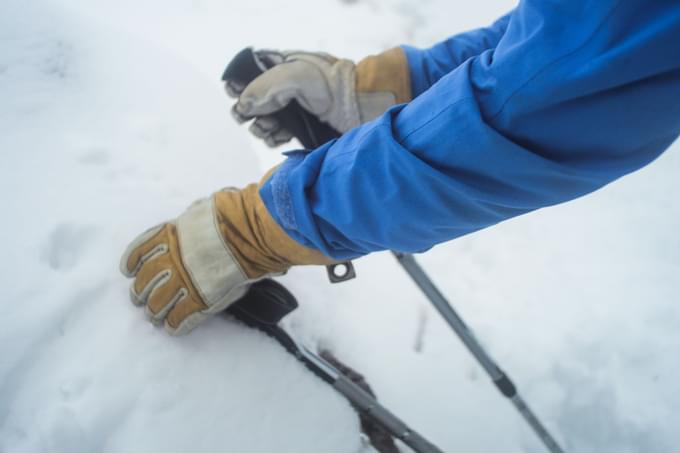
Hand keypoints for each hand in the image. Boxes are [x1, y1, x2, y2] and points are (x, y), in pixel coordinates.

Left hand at [120, 180, 331, 334]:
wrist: (247, 233)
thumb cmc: (230, 217)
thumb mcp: (199, 211)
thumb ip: (189, 224)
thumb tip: (191, 223)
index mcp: (167, 237)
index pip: (139, 252)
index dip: (131, 263)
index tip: (128, 271)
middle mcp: (169, 261)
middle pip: (144, 282)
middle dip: (139, 293)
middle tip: (139, 300)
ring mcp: (183, 283)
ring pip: (157, 304)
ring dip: (154, 312)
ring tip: (154, 317)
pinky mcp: (198, 301)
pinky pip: (179, 318)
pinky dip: (174, 325)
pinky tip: (172, 328)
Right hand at [225, 48, 410, 146]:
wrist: (362, 107)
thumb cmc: (332, 85)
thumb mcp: (295, 77)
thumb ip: (264, 88)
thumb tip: (243, 105)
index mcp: (280, 68)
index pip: (246, 76)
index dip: (238, 88)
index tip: (238, 97)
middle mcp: (282, 89)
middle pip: (250, 103)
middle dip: (249, 113)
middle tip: (262, 117)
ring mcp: (291, 110)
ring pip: (260, 122)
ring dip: (261, 128)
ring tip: (273, 128)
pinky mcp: (299, 130)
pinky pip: (275, 137)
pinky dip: (273, 139)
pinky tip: (280, 137)